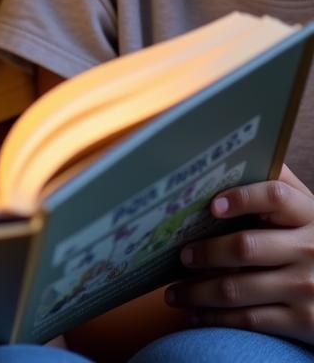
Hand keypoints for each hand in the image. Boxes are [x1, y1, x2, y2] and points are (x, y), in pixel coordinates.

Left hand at [165, 165, 313, 342]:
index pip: (275, 197)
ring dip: (197, 291)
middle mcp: (310, 250)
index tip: (211, 205)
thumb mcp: (309, 212)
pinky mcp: (304, 322)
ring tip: (173, 292)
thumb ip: (281, 184)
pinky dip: (216, 318)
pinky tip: (195, 313)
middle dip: (205, 252)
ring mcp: (307, 288)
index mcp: (309, 215)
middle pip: (246, 247)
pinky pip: (250, 320)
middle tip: (180, 255)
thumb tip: (242, 150)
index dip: (241, 198)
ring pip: (238, 288)